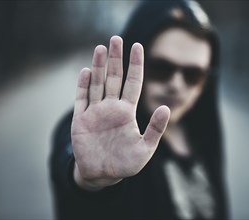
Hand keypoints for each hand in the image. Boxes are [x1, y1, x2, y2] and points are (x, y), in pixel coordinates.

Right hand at [71, 36, 169, 190]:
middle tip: (116, 39)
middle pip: (114, 78)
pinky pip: (81, 99)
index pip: (133, 83)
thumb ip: (155, 129)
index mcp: (127, 112)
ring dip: (98, 66)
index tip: (138, 46)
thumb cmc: (126, 164)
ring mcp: (95, 112)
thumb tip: (167, 107)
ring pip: (97, 84)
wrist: (103, 175)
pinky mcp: (81, 120)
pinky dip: (83, 85)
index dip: (135, 65)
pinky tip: (86, 71)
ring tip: (101, 48)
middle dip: (115, 59)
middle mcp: (111, 108)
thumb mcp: (145, 148)